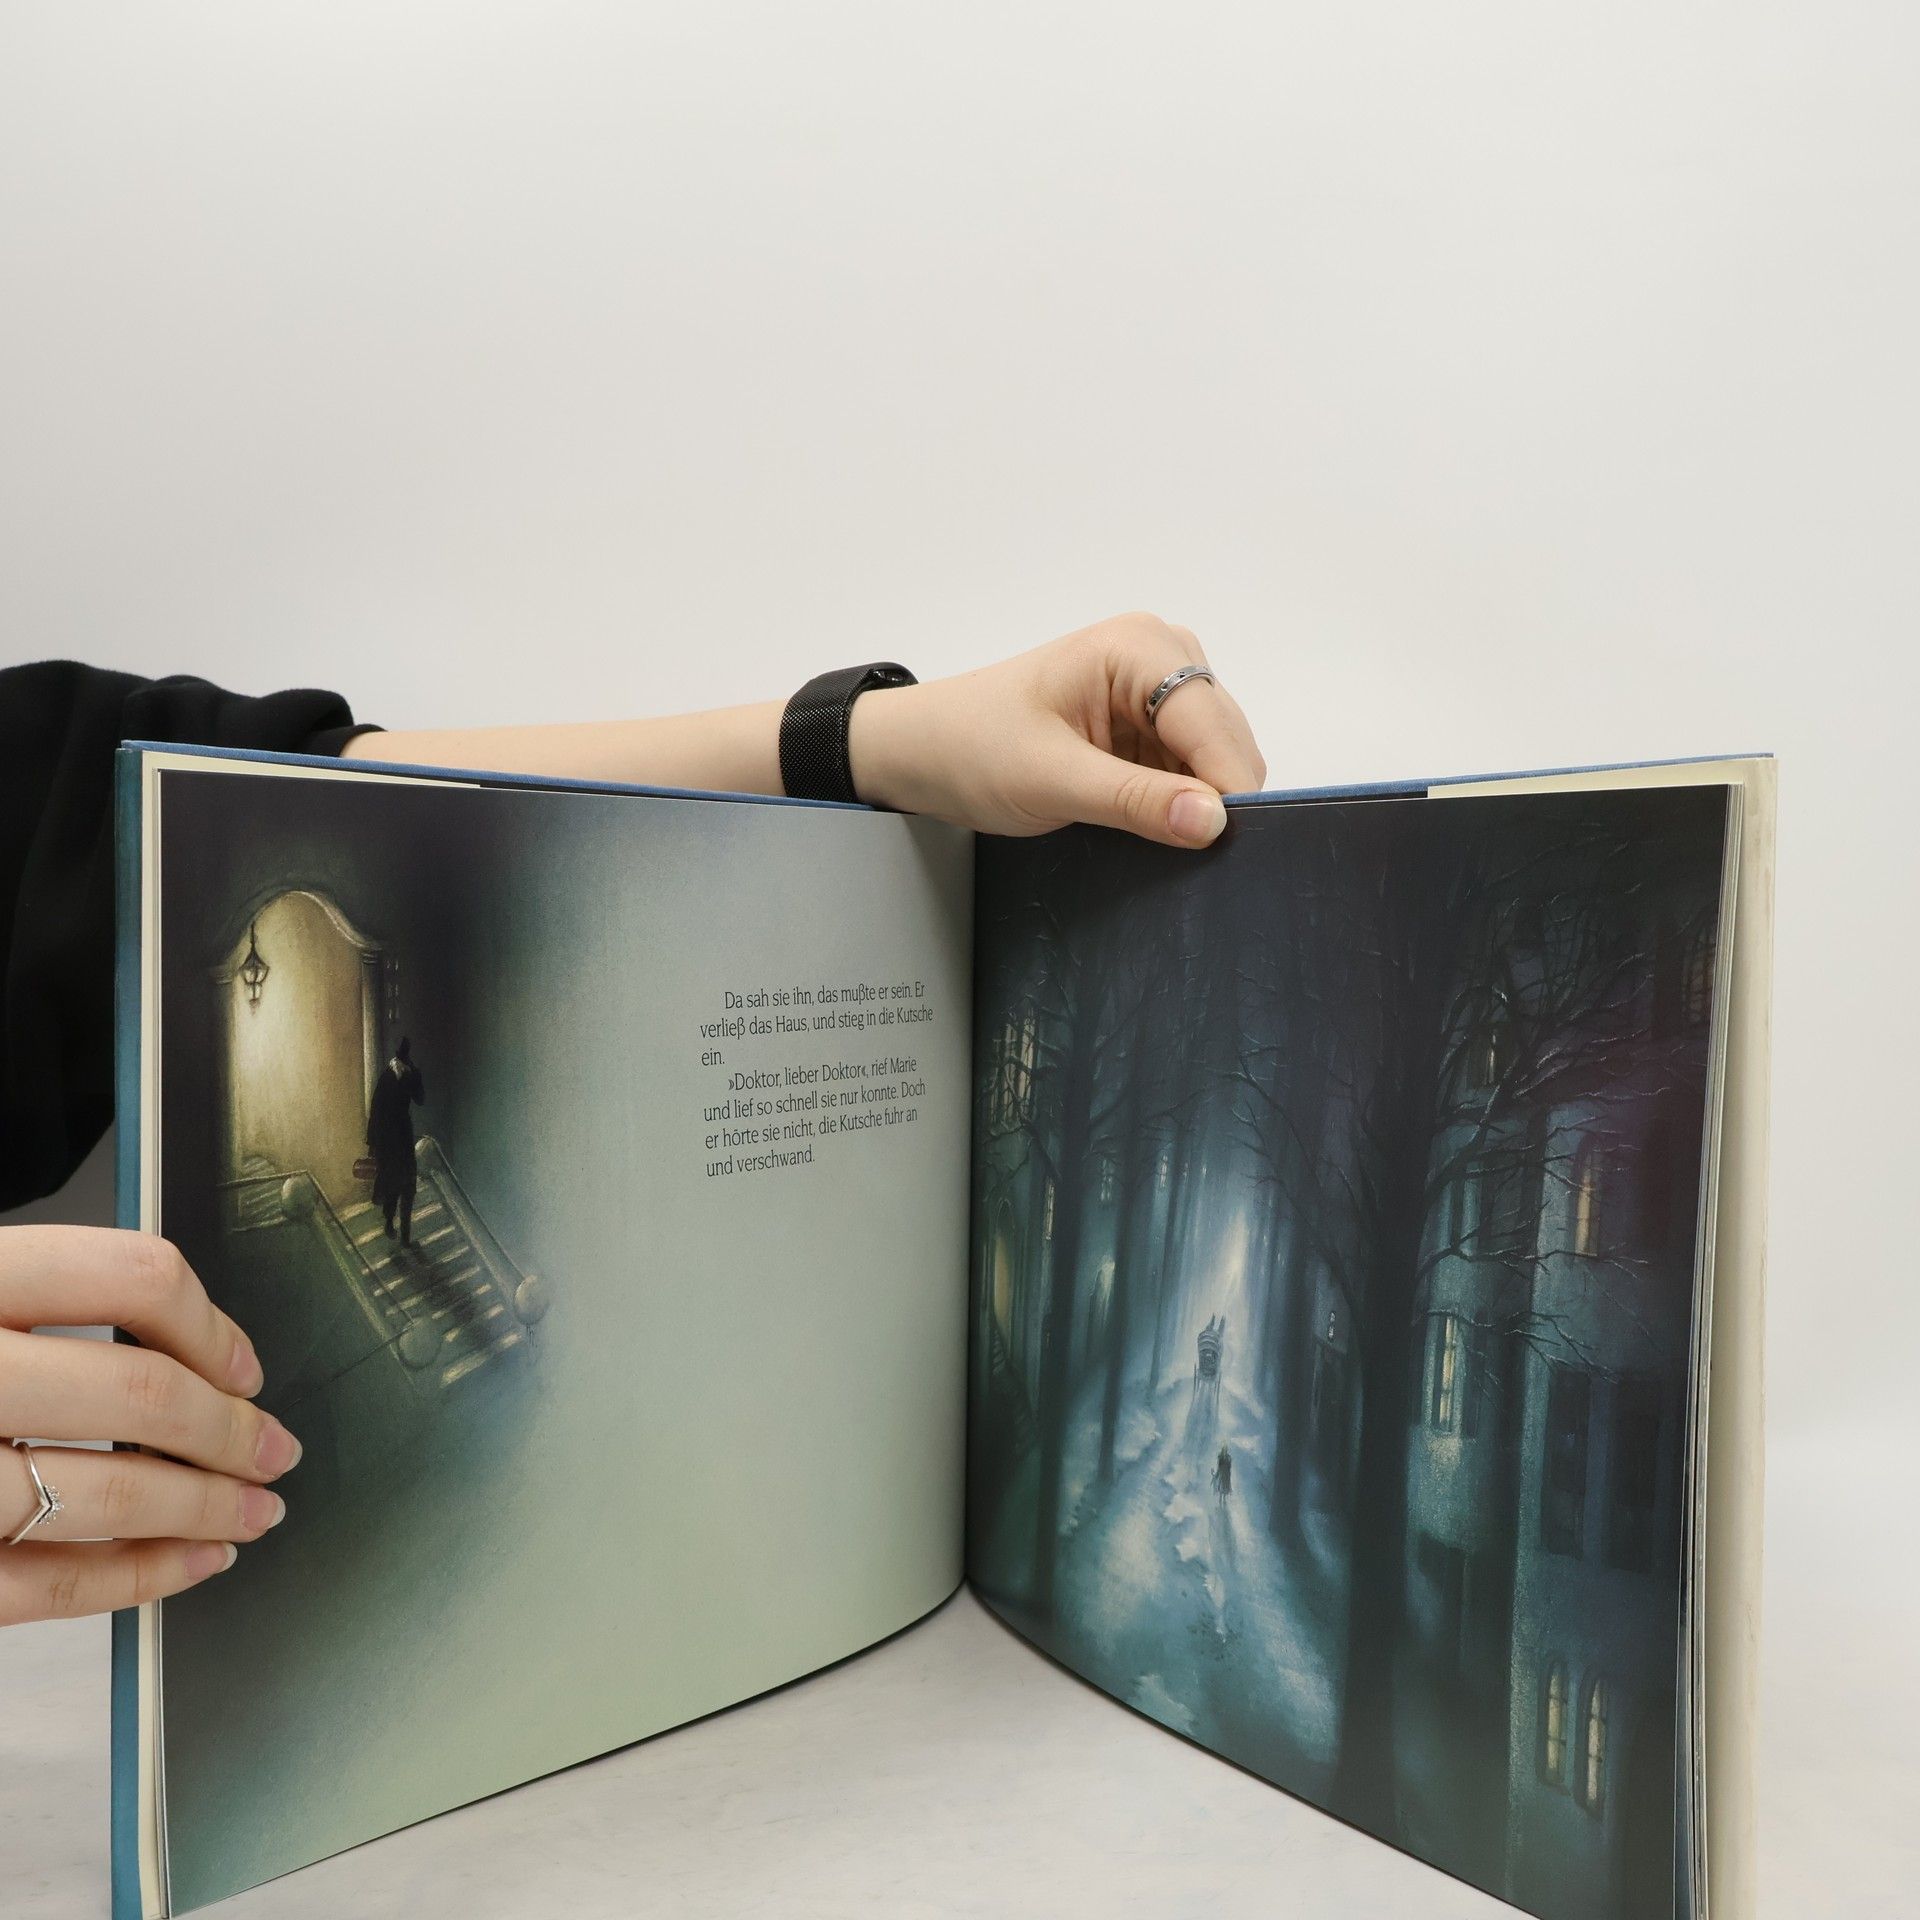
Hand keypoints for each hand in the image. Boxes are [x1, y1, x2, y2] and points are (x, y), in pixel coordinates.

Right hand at [0, 1227, 298, 1626]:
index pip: (132, 1275)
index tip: (245, 1363)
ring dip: (206, 1509)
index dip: (212, 1324)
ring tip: (251, 1513)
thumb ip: (34, 1301)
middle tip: (275, 1449)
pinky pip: (49, 1585)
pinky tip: (188, 1565)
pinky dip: (138, 1579)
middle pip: (138, 1393)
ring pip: (108, 1494)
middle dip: (232, 1431)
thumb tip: (184, 1340)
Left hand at [848, 613, 1266, 847]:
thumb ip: (1136, 802)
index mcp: (1138, 647)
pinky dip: (1177, 802)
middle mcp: (1160, 656)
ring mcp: (1155, 691)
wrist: (923, 750)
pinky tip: (1147, 824)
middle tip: (1186, 853)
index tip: (1227, 847)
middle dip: (1213, 796)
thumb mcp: (1051, 780)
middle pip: (1225, 739)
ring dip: (1194, 802)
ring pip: (1212, 760)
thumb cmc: (971, 746)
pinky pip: (1187, 770)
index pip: (1213, 723)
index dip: (1227, 786)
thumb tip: (1212, 821)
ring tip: (1150, 835)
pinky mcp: (1146, 725)